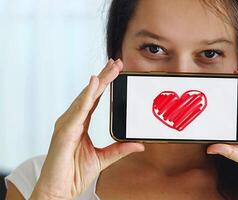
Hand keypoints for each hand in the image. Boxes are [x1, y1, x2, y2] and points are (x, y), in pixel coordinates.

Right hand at [30, 59, 144, 199]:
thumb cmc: (74, 174)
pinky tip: (94, 85)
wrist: (59, 191)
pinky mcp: (64, 132)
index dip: (105, 84)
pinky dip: (86, 97)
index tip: (116, 71)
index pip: (95, 99)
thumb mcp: (104, 159)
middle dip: (104, 77)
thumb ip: (120, 150)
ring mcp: (67, 125)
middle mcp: (73, 120)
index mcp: (80, 124)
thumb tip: (139, 144)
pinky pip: (78, 111)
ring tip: (109, 69)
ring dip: (98, 82)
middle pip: (90, 94)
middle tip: (117, 62)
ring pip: (85, 98)